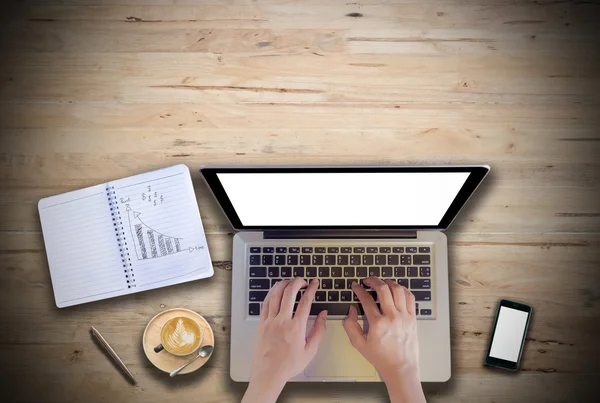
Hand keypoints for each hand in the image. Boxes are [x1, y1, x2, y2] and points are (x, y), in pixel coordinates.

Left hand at [242, 278, 326, 402]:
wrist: (269, 373)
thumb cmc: (289, 364)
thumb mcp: (311, 350)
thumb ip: (319, 330)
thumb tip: (324, 315)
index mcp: (296, 327)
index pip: (306, 301)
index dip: (311, 288)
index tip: (315, 283)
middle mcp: (282, 321)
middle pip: (289, 292)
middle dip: (297, 282)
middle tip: (303, 281)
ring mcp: (270, 321)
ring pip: (275, 294)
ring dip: (283, 284)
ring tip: (290, 281)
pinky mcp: (261, 323)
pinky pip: (265, 303)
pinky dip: (271, 293)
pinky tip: (276, 291)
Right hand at [343, 277, 424, 402]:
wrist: (400, 367)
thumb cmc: (380, 357)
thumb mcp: (359, 344)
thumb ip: (351, 325)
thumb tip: (351, 310)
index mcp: (377, 324)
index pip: (366, 299)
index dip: (359, 290)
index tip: (356, 286)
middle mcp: (392, 317)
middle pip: (383, 289)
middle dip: (373, 280)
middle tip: (367, 279)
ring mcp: (404, 317)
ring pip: (397, 290)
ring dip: (388, 282)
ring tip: (381, 282)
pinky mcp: (413, 318)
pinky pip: (409, 297)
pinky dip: (402, 289)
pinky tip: (396, 289)